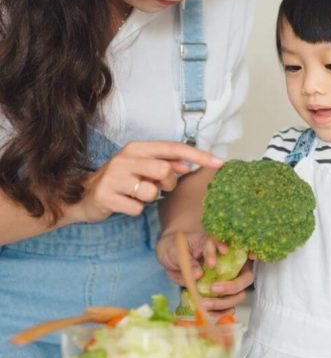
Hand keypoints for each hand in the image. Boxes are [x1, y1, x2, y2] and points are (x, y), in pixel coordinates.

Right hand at [74, 141, 223, 222]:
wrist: (83, 195)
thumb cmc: (122, 180)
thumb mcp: (143, 167)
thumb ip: (166, 164)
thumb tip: (189, 166)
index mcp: (138, 147)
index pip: (174, 148)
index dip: (199, 156)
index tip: (220, 162)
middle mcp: (125, 158)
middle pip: (165, 170)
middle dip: (168, 183)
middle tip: (157, 187)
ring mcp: (113, 177)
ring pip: (151, 191)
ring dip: (150, 198)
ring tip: (137, 194)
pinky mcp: (106, 196)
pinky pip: (137, 208)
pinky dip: (136, 210)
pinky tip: (124, 204)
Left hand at [156, 232, 254, 316]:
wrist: (171, 259)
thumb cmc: (176, 251)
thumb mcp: (176, 252)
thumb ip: (189, 261)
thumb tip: (198, 274)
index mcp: (220, 246)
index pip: (237, 249)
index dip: (242, 254)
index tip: (218, 258)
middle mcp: (231, 263)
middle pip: (246, 275)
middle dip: (233, 285)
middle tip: (213, 288)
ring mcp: (229, 280)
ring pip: (239, 293)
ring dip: (224, 301)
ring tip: (204, 304)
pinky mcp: (222, 294)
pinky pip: (229, 306)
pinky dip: (221, 312)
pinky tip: (208, 313)